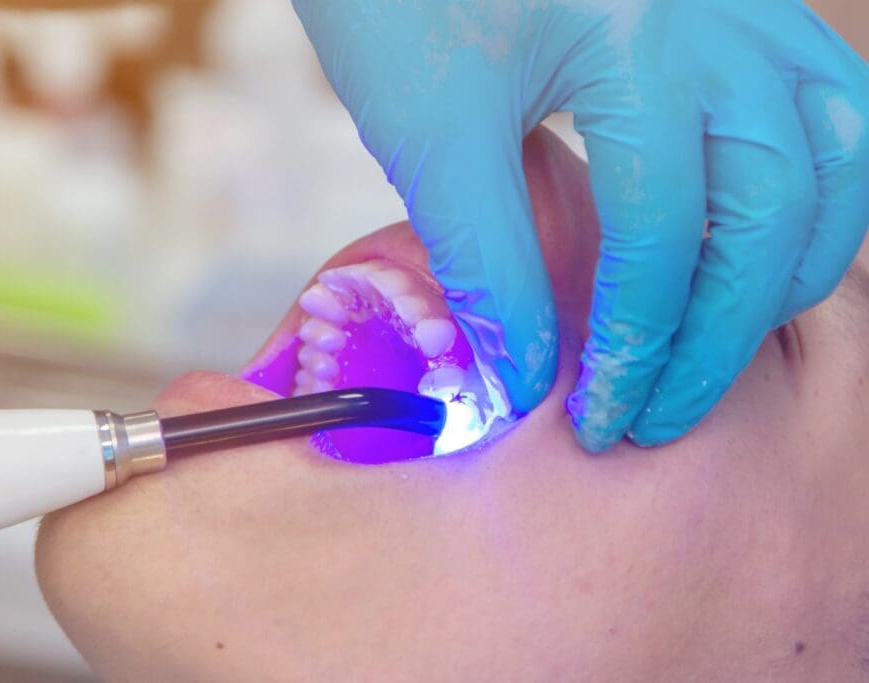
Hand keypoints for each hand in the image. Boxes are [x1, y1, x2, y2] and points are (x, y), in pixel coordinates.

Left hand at [292, 0, 868, 450]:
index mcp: (643, 39)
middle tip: (659, 410)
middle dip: (725, 331)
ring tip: (721, 345)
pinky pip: (824, 110)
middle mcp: (722, 16)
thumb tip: (534, 378)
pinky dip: (809, 196)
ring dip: (792, 270)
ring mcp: (744, 5)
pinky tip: (758, 252)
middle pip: (781, 207)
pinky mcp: (735, 11)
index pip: (671, 232)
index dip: (639, 344)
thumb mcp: (433, 137)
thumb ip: (488, 264)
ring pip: (840, 157)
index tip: (599, 416)